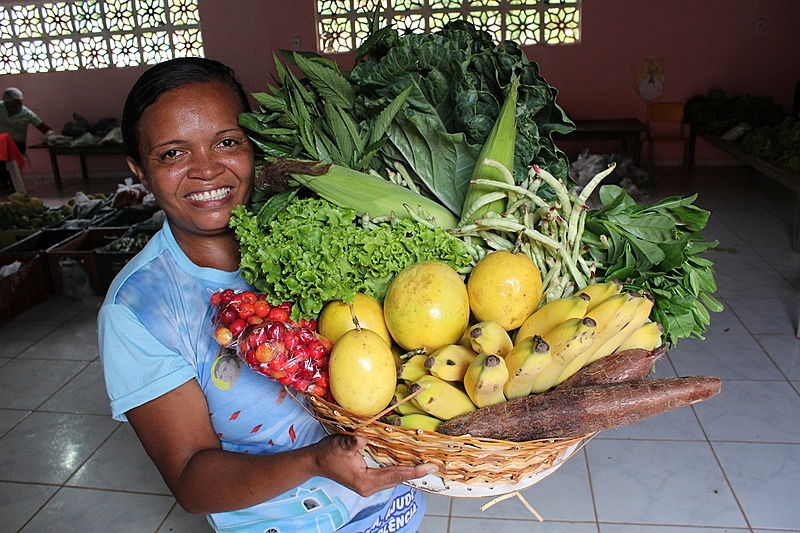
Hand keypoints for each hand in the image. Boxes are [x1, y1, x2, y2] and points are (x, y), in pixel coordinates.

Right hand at [313, 434, 437, 496]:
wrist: (315, 462)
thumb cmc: (327, 453)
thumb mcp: (339, 444)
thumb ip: (351, 443)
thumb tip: (361, 440)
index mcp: (364, 481)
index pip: (394, 475)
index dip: (412, 471)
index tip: (429, 468)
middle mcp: (369, 487)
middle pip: (397, 479)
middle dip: (415, 472)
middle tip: (434, 465)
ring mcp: (369, 485)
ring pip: (394, 478)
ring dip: (409, 471)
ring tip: (426, 465)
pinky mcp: (368, 480)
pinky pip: (389, 476)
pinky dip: (400, 470)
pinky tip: (409, 463)